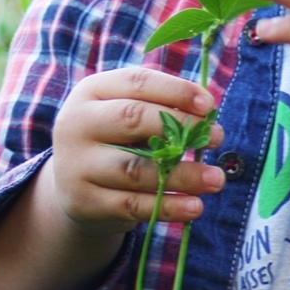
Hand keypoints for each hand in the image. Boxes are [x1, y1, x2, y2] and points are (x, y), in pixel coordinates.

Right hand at [48, 67, 225, 229]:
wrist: (73, 186)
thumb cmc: (116, 139)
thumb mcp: (128, 113)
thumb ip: (161, 107)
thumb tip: (207, 112)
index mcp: (92, 91)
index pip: (137, 82)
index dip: (176, 91)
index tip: (209, 106)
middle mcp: (77, 123)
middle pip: (132, 119)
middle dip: (181, 127)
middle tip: (217, 138)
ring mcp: (77, 164)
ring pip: (135, 168)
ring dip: (182, 175)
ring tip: (216, 179)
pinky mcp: (84, 202)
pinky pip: (131, 205)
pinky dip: (167, 207)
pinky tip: (195, 206)